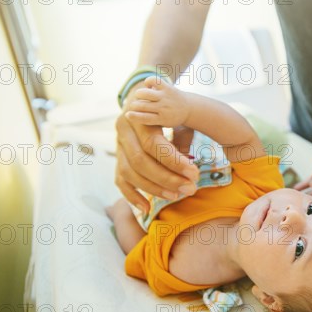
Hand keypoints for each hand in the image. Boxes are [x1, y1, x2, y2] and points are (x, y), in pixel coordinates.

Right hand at [115, 82, 198, 212]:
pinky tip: (147, 209)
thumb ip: (184, 135)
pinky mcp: (117, 159)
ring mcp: (117, 146)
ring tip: (176, 196)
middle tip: (190, 188)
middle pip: (140, 161)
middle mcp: (123, 131)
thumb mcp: (177, 115)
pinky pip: (120, 182)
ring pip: (129, 173)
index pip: (153, 144)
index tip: (194, 173)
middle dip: (167, 178)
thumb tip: (190, 166)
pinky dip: (132, 197)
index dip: (174, 161)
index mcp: (138, 117)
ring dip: (153, 189)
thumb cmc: (168, 110)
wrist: (145, 101)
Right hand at [125, 76, 191, 127]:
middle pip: (142, 106)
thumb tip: (129, 114)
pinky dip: (148, 81)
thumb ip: (148, 120)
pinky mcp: (167, 87)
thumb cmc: (171, 118)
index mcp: (162, 119)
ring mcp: (165, 97)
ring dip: (138, 94)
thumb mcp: (163, 124)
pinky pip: (153, 80)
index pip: (145, 118)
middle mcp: (163, 108)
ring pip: (144, 93)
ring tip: (140, 96)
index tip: (127, 115)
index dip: (134, 117)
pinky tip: (149, 86)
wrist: (189, 109)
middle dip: (134, 105)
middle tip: (135, 105)